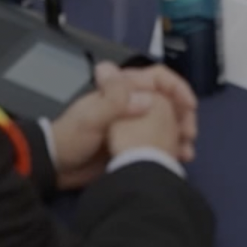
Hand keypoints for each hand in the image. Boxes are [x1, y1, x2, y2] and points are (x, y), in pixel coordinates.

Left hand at [53, 64, 197, 187]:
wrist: (57, 167)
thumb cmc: (70, 138)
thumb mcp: (91, 117)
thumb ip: (115, 101)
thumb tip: (148, 97)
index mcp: (121, 89)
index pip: (157, 78)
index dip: (176, 88)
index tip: (188, 106)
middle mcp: (130, 102)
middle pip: (167, 101)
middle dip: (183, 115)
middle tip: (189, 133)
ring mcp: (133, 124)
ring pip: (167, 122)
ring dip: (180, 133)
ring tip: (186, 150)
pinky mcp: (134, 143)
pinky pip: (159, 142)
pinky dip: (171, 148)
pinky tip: (177, 159)